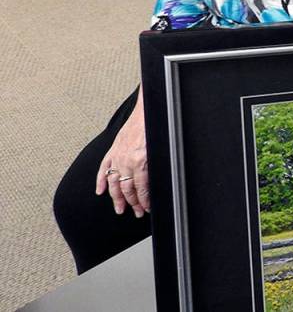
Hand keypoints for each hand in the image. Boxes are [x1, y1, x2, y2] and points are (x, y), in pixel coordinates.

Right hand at [95, 90, 149, 217]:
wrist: (148, 110)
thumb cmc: (155, 127)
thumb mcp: (160, 150)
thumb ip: (155, 167)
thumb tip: (155, 183)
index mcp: (140, 161)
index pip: (141, 189)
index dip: (144, 201)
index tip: (146, 209)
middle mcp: (127, 160)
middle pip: (128, 189)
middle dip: (132, 203)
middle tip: (136, 213)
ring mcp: (118, 156)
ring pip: (115, 183)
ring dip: (117, 198)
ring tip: (120, 209)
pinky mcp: (113, 150)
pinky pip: (103, 169)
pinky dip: (101, 182)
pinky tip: (100, 192)